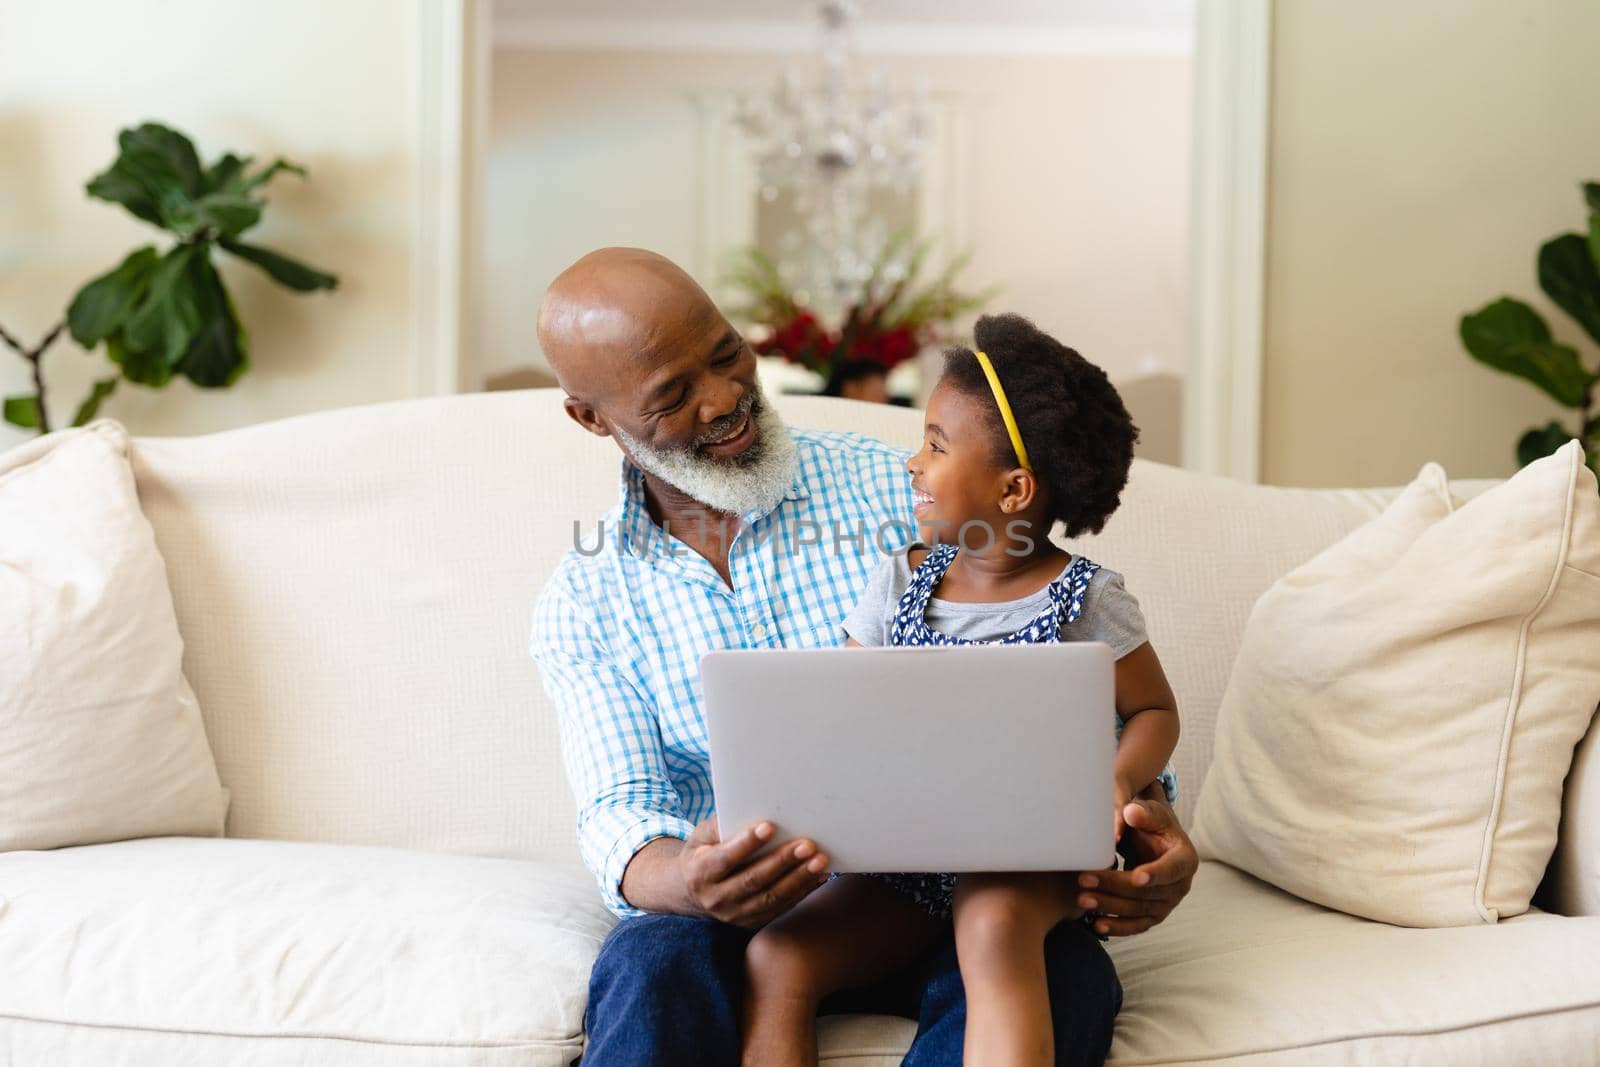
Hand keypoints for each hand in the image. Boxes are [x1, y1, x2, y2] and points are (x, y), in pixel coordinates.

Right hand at [678, 816, 831, 927]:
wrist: (692, 892)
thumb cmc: (703, 853)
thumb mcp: (701, 836)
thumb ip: (719, 826)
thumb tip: (746, 811)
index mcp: (699, 874)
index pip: (725, 859)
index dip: (746, 844)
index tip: (769, 826)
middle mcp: (715, 899)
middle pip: (753, 880)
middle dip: (782, 861)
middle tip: (807, 844)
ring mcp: (734, 915)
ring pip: (770, 897)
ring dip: (799, 879)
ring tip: (820, 860)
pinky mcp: (751, 922)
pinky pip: (780, 908)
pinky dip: (802, 891)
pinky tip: (819, 876)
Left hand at [1076, 787, 1197, 936]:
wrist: (1152, 841)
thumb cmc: (1151, 823)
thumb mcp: (1151, 812)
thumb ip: (1143, 812)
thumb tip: (1131, 813)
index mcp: (1185, 860)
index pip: (1172, 869)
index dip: (1156, 874)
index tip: (1136, 876)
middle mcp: (1180, 886)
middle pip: (1148, 892)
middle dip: (1115, 887)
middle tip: (1085, 880)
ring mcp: (1167, 904)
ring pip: (1138, 910)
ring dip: (1110, 907)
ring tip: (1083, 900)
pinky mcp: (1152, 915)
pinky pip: (1136, 925)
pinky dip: (1117, 927)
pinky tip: (1096, 925)